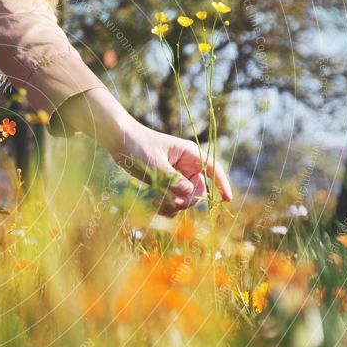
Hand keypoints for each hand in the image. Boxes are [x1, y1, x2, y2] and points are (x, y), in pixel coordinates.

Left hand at [55, 87, 232, 214]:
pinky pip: (172, 199)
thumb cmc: (138, 145)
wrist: (119, 141)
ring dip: (175, 205)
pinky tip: (156, 206)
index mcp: (189, 154)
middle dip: (188, 200)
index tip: (227, 200)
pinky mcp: (164, 184)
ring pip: (185, 197)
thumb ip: (172, 180)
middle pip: (198, 189)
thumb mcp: (155, 163)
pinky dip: (166, 206)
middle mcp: (186, 165)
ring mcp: (175, 175)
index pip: (214, 169)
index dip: (223, 184)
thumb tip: (189, 195)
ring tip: (159, 204)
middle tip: (172, 203)